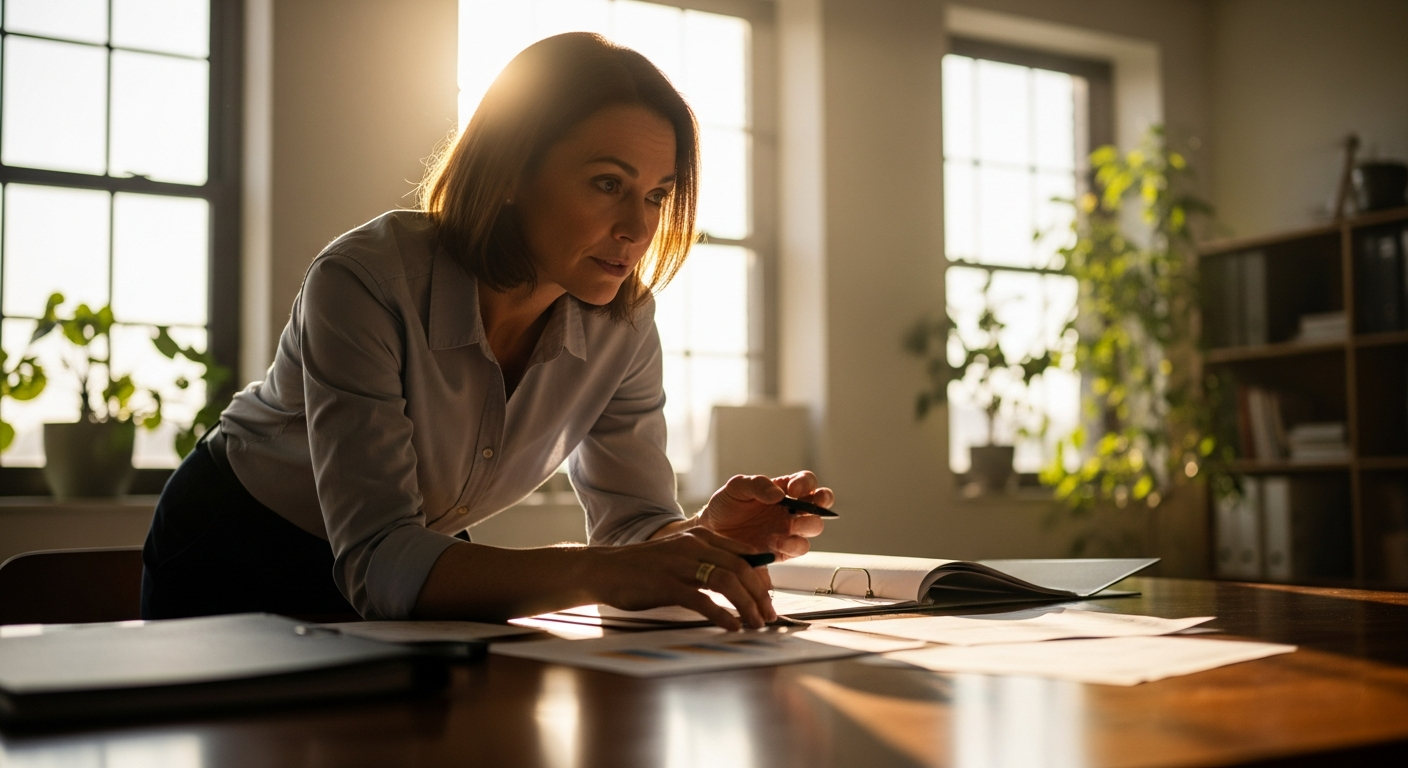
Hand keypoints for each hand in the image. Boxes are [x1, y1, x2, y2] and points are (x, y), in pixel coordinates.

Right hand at [586, 528, 776, 629]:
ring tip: (756, 624)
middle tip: (769, 616)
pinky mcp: (665, 584)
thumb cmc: (644, 568)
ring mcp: (679, 563)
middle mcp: (693, 545)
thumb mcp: (680, 556)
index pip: (744, 554)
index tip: (769, 600)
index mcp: (700, 536)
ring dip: (747, 605)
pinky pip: (701, 599)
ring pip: (726, 581)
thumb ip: (706, 563)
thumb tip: (739, 584)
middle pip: (740, 568)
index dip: (762, 579)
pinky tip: (732, 626)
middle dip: (760, 595)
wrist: (604, 569)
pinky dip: (722, 614)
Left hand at [698, 472, 831, 559]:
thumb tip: (778, 494)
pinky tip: (776, 542)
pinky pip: (799, 548)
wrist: (712, 531)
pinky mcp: (784, 549)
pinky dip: (793, 545)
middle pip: (820, 504)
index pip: (807, 482)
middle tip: (808, 506)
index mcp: (785, 489)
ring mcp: (790, 529)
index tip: (794, 490)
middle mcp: (792, 509)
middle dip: (821, 504)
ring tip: (788, 526)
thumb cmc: (727, 504)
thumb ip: (757, 484)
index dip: (807, 484)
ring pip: (814, 527)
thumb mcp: (737, 487)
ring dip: (806, 525)